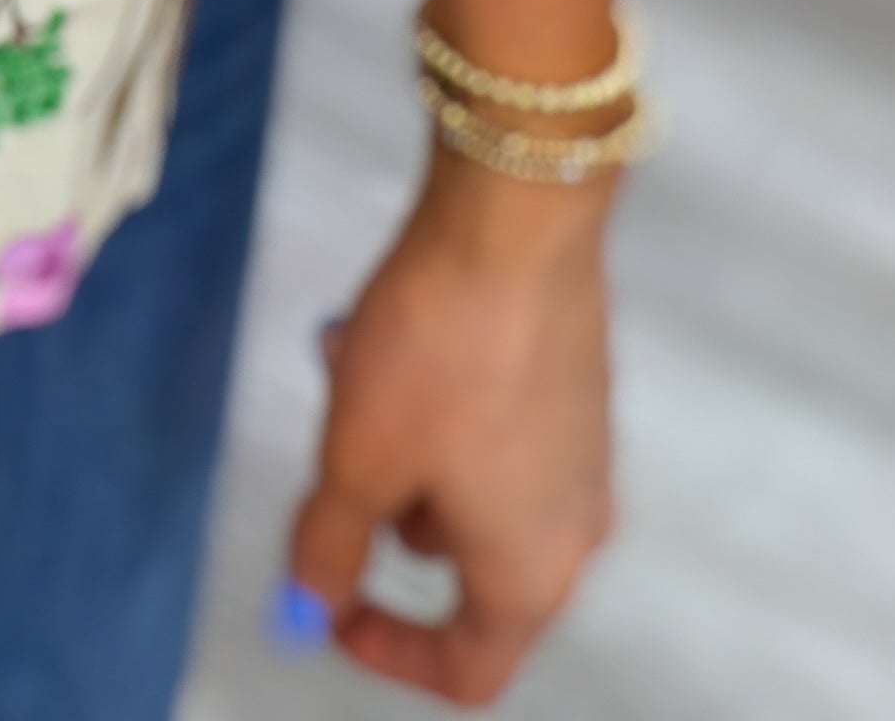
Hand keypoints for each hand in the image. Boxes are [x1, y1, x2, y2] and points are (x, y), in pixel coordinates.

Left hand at [285, 154, 614, 700]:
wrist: (516, 225)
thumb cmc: (437, 356)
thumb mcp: (357, 460)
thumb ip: (331, 545)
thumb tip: (309, 605)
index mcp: (530, 576)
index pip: (469, 668)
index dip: (389, 650)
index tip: (328, 600)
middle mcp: (575, 530)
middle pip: (465, 568)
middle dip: (382, 513)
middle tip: (330, 447)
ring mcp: (585, 454)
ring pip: (471, 483)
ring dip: (402, 443)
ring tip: (346, 364)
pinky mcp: (578, 386)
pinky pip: (496, 427)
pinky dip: (439, 403)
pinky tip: (391, 328)